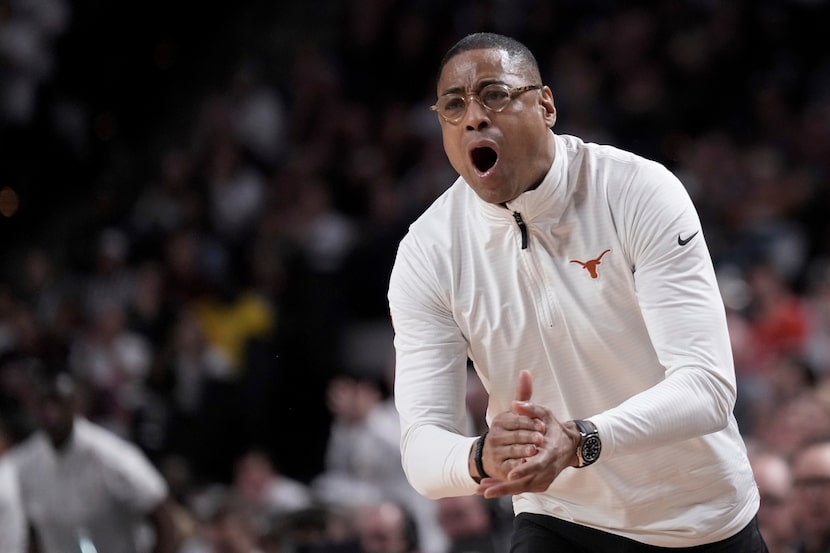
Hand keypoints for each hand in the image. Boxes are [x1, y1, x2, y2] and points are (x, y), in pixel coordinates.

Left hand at [476, 370, 579, 498]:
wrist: (569, 446)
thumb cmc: (554, 428)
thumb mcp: (545, 414)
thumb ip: (531, 409)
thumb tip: (515, 404)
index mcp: (550, 453)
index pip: (537, 464)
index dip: (524, 470)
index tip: (510, 474)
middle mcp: (547, 469)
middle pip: (525, 483)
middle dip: (505, 487)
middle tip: (486, 491)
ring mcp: (544, 479)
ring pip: (521, 488)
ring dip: (501, 490)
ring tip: (481, 490)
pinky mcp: (540, 484)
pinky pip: (521, 488)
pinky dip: (506, 489)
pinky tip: (489, 488)